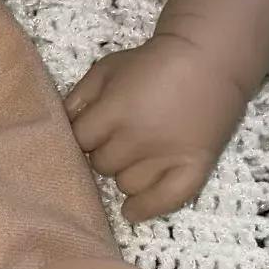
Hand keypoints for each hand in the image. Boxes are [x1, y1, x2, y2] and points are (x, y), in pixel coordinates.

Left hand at [65, 35, 249, 221]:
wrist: (209, 59)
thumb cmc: (153, 62)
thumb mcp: (107, 68)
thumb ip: (78, 97)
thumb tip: (59, 126)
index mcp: (115, 112)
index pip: (79, 141)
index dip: (83, 136)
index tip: (92, 131)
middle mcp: (138, 139)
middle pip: (101, 165)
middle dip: (104, 151)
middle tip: (119, 138)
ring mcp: (166, 157)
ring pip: (126, 184)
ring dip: (125, 173)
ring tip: (135, 158)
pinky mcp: (194, 168)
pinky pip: (163, 201)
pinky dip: (145, 208)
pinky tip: (133, 210)